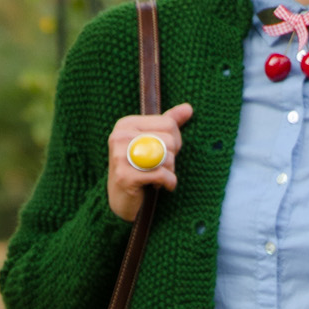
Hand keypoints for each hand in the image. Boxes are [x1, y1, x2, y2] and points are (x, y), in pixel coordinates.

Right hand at [107, 103, 194, 220]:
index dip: (175, 140)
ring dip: (169, 171)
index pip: (168, 123)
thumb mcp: (153, 142)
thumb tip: (189, 108)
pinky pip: (162, 175)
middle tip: (160, 166)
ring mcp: (120, 156)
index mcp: (126, 124)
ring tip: (157, 176)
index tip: (164, 152)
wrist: (121, 200)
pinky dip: (168, 183)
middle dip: (172, 157)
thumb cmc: (140, 168)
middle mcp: (120, 136)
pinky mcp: (125, 176)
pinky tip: (159, 185)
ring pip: (167, 157)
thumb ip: (169, 123)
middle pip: (169, 140)